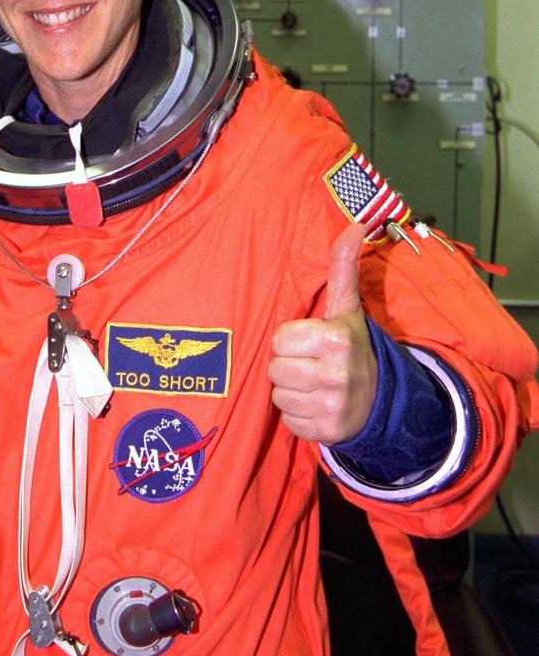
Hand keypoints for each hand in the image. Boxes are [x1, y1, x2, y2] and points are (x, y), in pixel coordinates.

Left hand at [270, 223, 376, 444]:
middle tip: (311, 365)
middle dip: (289, 366)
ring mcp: (331, 406)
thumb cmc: (352, 347)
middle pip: (276, 368)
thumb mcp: (347, 308)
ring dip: (291, 391)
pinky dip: (298, 415)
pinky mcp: (325, 432)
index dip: (291, 341)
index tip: (310, 343)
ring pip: (278, 396)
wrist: (380, 399)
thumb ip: (343, 267)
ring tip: (313, 385)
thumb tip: (356, 224)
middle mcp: (335, 374)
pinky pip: (288, 420)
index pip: (280, 339)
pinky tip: (316, 405)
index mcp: (336, 339)